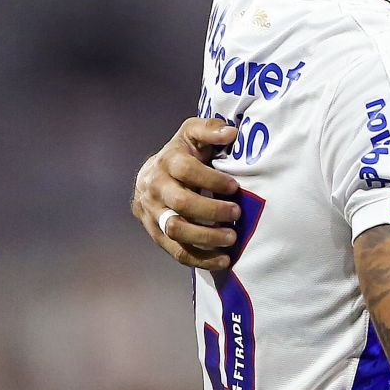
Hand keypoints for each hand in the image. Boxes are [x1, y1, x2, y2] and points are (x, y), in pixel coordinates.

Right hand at [132, 118, 242, 270]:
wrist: (152, 174)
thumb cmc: (183, 152)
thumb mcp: (193, 133)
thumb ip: (210, 130)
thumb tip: (230, 132)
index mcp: (166, 162)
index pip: (186, 170)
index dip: (211, 180)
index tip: (234, 187)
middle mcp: (154, 188)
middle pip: (180, 203)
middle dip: (211, 211)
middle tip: (237, 214)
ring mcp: (152, 213)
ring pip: (175, 230)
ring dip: (206, 237)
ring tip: (232, 239)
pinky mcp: (155, 233)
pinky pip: (175, 251)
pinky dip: (199, 258)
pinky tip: (223, 260)